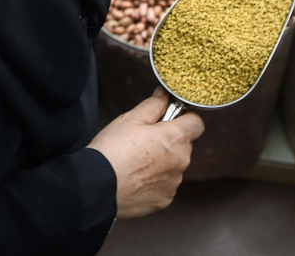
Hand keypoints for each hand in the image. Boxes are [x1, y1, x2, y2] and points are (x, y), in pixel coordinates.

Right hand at [88, 88, 203, 217]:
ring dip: (162, 161)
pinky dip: (154, 180)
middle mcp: (181, 161)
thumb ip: (153, 105)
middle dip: (169, 140)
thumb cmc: (112, 150)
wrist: (97, 186)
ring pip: (174, 165)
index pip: (197, 122)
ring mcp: (174, 183)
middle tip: (143, 139)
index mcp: (175, 138)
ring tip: (135, 161)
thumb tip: (164, 95)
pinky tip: (135, 177)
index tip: (169, 118)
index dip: (184, 117)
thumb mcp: (130, 118)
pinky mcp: (164, 200)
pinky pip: (165, 184)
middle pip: (184, 144)